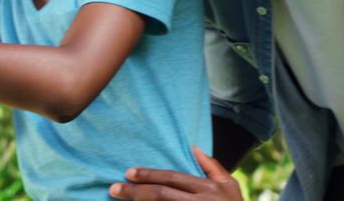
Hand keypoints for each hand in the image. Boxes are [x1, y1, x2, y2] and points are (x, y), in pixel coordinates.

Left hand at [109, 146, 242, 199]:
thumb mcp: (229, 185)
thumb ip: (212, 167)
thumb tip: (194, 148)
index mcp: (208, 188)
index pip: (174, 178)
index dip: (150, 175)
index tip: (129, 172)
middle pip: (162, 194)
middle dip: (137, 191)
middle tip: (114, 188)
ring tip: (119, 197)